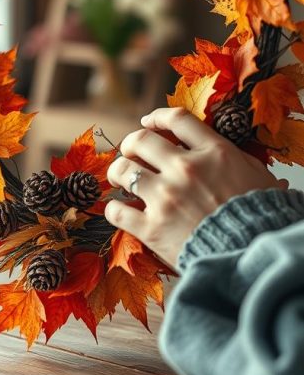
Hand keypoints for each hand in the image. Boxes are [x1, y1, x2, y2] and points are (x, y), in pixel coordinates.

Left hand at [105, 107, 286, 268]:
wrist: (253, 258)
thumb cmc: (261, 219)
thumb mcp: (258, 177)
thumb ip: (237, 159)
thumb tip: (227, 155)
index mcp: (214, 153)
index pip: (177, 120)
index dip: (157, 117)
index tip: (148, 122)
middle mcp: (186, 169)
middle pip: (140, 140)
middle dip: (130, 144)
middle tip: (130, 153)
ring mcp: (166, 198)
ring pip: (122, 170)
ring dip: (117, 172)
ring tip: (119, 178)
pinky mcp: (152, 228)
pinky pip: (117, 210)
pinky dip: (113, 208)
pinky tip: (118, 209)